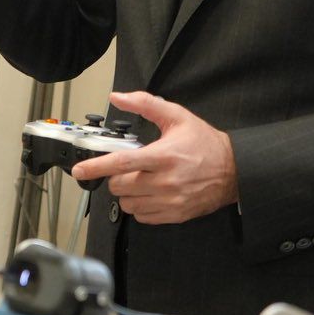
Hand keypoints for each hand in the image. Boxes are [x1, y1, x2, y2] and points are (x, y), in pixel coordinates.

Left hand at [70, 91, 238, 224]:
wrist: (234, 170)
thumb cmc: (205, 143)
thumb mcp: (177, 116)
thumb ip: (145, 103)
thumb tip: (118, 97)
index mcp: (163, 156)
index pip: (121, 164)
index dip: (96, 167)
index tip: (79, 170)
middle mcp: (165, 181)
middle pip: (120, 186)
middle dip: (117, 177)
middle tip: (129, 168)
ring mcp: (170, 201)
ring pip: (128, 204)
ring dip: (127, 193)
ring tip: (141, 181)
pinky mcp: (175, 215)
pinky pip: (142, 217)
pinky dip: (140, 206)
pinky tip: (151, 193)